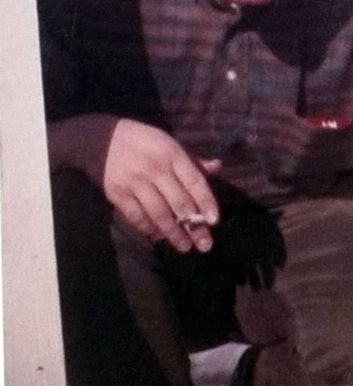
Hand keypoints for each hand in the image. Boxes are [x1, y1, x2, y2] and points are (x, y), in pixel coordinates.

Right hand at [103, 118, 220, 252]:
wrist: (101, 138)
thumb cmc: (144, 141)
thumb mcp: (170, 144)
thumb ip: (192, 160)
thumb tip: (218, 167)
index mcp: (173, 154)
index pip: (194, 182)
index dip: (206, 202)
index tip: (214, 221)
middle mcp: (156, 169)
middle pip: (179, 202)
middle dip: (194, 226)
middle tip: (205, 245)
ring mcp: (135, 183)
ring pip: (159, 213)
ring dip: (173, 233)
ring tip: (185, 247)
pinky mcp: (117, 194)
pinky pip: (136, 216)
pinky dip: (148, 228)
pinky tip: (158, 237)